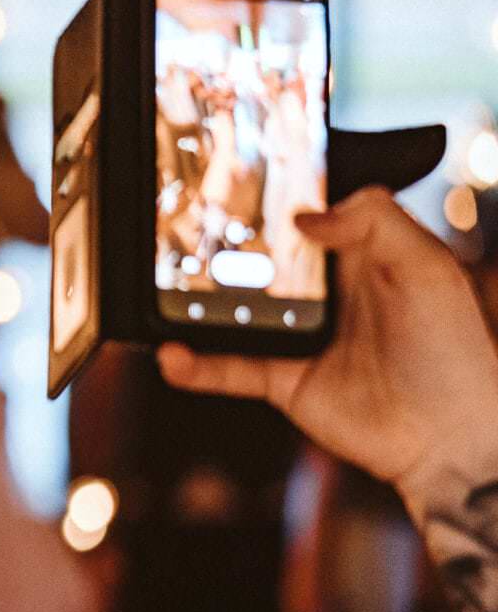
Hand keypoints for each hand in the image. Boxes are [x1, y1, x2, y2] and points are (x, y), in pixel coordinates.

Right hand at [158, 187, 497, 505]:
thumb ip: (375, 222)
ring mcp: (300, 335)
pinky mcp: (284, 379)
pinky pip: (230, 369)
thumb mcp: (427, 267)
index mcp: (361, 252)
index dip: (274, 194)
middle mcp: (325, 290)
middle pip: (260, 257)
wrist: (451, 435)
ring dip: (194, 303)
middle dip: (219, 242)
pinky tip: (171, 356)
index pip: (307, 212)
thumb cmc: (454, 348)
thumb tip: (301, 217)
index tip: (232, 175)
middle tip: (177, 227)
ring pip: (235, 310)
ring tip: (158, 288)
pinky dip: (197, 366)